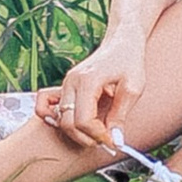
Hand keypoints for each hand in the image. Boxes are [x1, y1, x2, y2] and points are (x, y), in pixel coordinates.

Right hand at [41, 24, 149, 152]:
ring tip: (96, 132)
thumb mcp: (133, 88)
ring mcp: (65, 83)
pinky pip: (47, 106)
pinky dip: (55, 118)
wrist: (122, 41)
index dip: (98, 136)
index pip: (83, 120)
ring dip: (76, 133)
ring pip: (60, 120)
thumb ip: (120, 116)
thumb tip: (114, 141)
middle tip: (105, 139)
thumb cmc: (130, 61)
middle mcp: (71, 82)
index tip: (112, 141)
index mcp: (87, 80)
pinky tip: (75, 124)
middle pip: (68, 123)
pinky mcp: (65, 86)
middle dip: (86, 138)